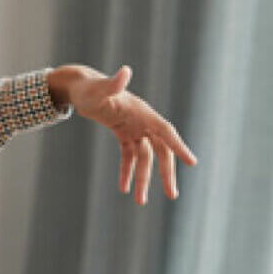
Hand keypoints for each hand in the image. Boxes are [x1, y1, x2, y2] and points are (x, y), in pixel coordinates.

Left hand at [58, 65, 198, 205]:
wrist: (80, 88)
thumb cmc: (90, 87)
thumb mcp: (100, 89)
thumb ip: (114, 83)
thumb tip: (125, 71)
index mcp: (143, 113)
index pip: (166, 132)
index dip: (179, 147)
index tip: (192, 162)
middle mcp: (142, 122)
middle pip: (160, 151)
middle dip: (166, 174)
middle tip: (172, 195)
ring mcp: (134, 129)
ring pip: (144, 158)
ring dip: (143, 180)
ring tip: (140, 202)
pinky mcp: (123, 134)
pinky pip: (129, 157)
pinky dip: (127, 172)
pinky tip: (124, 189)